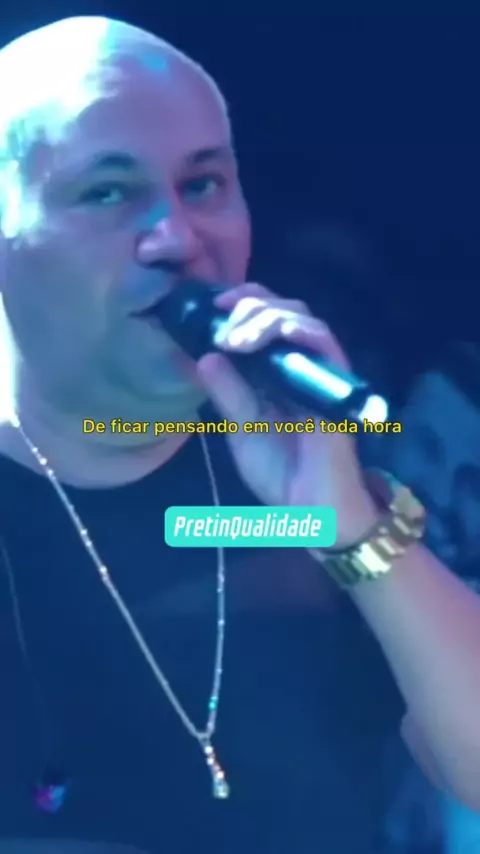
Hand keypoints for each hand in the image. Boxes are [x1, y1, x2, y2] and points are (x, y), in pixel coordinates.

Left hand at [196, 283, 378, 547]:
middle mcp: (298, 365)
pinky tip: (276, 332)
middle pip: (283, 309)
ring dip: (267, 317)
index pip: (263, 320)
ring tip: (237, 339)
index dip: (241, 305)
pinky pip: (325, 342)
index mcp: (274, 372)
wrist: (311, 510)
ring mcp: (319, 371)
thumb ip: (226, 394)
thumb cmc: (281, 473)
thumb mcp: (242, 430)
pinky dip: (299, 330)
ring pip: (302, 318)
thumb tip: (204, 356)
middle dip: (250, 305)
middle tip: (223, 324)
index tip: (212, 307)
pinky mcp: (337, 382)